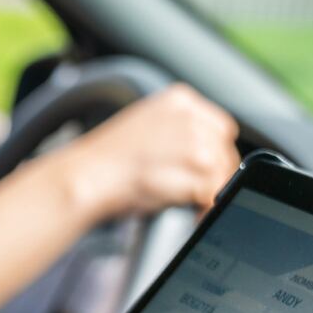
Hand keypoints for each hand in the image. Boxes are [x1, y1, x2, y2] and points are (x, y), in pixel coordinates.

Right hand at [53, 83, 241, 222]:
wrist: (88, 176)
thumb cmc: (106, 160)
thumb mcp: (145, 126)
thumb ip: (175, 132)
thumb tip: (201, 154)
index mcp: (179, 99)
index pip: (218, 126)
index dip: (213, 152)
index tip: (205, 171)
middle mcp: (191, 114)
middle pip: (224, 148)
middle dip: (214, 174)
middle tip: (198, 192)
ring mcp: (196, 139)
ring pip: (221, 171)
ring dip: (209, 191)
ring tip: (190, 204)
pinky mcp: (197, 166)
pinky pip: (215, 191)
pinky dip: (205, 207)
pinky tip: (190, 213)